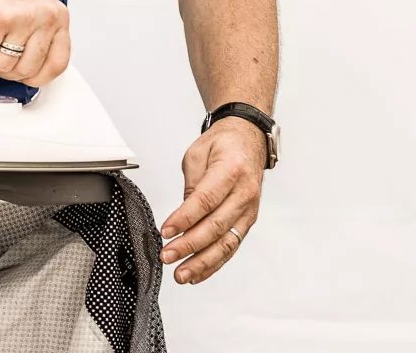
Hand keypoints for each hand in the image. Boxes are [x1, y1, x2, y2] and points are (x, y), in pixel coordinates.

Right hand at [0, 0, 70, 88]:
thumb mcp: (31, 11)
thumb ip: (40, 38)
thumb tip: (37, 74)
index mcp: (57, 16)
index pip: (58, 63)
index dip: (37, 76)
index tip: (22, 74)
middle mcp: (43, 16)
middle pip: (27, 69)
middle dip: (4, 68)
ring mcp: (20, 18)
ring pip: (2, 66)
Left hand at [159, 118, 265, 283]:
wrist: (248, 141)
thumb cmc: (222, 145)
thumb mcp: (198, 155)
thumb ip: (192, 185)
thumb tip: (182, 216)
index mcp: (231, 171)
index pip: (206, 201)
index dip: (185, 218)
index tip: (166, 231)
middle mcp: (244, 194)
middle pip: (216, 226)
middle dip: (189, 245)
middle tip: (167, 256)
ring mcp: (249, 211)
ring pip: (226, 243)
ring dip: (202, 262)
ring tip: (181, 274)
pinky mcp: (247, 222)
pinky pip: (231, 246)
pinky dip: (214, 263)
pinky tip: (198, 273)